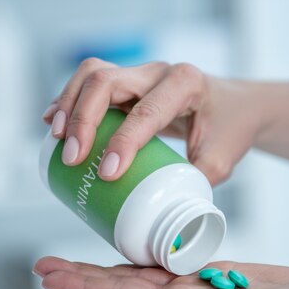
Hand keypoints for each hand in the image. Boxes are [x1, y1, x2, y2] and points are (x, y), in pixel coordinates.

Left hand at [33, 257, 288, 288]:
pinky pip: (167, 260)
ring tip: (70, 258)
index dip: (87, 288)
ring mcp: (197, 288)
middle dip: (81, 277)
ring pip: (139, 274)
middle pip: (122, 287)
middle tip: (43, 264)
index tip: (51, 277)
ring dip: (102, 267)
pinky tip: (125, 245)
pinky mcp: (212, 272)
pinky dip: (140, 252)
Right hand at [42, 59, 261, 184]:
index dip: (122, 141)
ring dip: (69, 105)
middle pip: (107, 80)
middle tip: (72, 159)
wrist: (235, 105)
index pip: (147, 110)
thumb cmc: (230, 129)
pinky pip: (90, 82)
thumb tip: (162, 216)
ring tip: (56, 138)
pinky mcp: (127, 83)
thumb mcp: (221, 160)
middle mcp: (158, 72)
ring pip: (92, 74)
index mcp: (185, 84)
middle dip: (83, 119)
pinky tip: (53, 122)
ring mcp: (140, 73)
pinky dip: (69, 100)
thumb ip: (195, 184)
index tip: (106, 173)